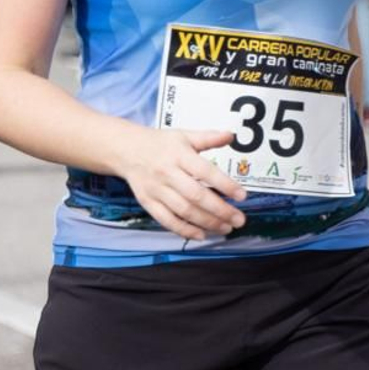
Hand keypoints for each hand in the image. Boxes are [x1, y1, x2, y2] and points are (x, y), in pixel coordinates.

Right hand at [117, 127, 247, 240]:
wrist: (126, 149)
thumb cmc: (160, 143)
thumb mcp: (184, 135)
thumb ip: (208, 137)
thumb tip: (230, 135)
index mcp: (179, 154)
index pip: (205, 171)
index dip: (225, 185)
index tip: (242, 196)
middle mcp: (168, 173)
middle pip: (196, 196)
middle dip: (220, 210)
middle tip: (239, 219)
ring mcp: (157, 190)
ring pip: (184, 211)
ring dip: (207, 222)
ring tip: (226, 228)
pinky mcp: (148, 203)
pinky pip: (167, 220)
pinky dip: (184, 230)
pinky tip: (201, 234)